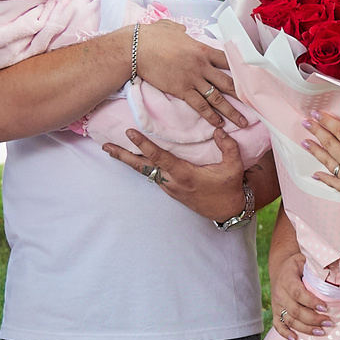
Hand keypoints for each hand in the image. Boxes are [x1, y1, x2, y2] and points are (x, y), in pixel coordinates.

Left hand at [101, 123, 251, 221]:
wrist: (227, 211)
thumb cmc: (229, 188)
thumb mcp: (233, 167)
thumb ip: (228, 147)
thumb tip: (218, 129)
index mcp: (184, 174)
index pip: (160, 157)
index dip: (144, 145)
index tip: (130, 133)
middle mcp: (172, 181)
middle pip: (143, 167)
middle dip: (123, 156)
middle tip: (106, 146)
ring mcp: (169, 187)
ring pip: (145, 171)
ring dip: (127, 160)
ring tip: (111, 149)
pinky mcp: (170, 190)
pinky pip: (152, 174)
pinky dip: (140, 165)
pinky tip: (132, 157)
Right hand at [132, 20, 250, 131]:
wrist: (137, 49)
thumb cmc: (151, 36)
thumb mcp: (171, 28)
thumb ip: (181, 30)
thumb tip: (182, 29)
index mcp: (202, 49)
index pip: (228, 61)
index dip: (241, 70)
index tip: (252, 79)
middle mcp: (202, 65)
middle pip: (228, 82)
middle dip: (243, 95)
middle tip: (256, 105)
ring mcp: (193, 79)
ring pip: (217, 98)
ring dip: (231, 111)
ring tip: (243, 122)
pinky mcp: (181, 90)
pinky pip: (200, 106)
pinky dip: (210, 116)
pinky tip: (218, 124)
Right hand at [271, 248, 329, 338]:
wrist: (281, 268)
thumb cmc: (298, 265)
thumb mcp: (306, 260)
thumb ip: (316, 267)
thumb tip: (337, 271)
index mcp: (287, 279)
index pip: (298, 293)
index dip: (311, 302)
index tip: (325, 308)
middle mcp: (279, 293)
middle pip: (295, 310)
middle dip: (313, 319)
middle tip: (328, 322)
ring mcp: (277, 304)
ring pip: (289, 320)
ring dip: (305, 328)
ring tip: (320, 332)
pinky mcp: (275, 312)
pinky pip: (277, 325)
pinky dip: (285, 333)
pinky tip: (295, 338)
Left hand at [305, 112, 339, 203]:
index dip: (327, 122)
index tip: (316, 114)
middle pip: (330, 145)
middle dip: (317, 132)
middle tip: (306, 123)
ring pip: (328, 162)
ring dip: (315, 151)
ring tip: (304, 142)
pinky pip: (333, 183)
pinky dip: (323, 178)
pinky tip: (315, 174)